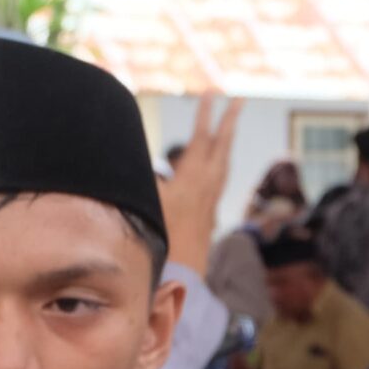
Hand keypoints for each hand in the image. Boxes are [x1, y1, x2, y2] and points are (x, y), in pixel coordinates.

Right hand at [159, 97, 242, 276]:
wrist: (183, 276)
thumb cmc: (161, 239)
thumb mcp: (147, 201)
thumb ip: (142, 175)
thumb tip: (128, 156)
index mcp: (194, 179)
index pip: (201, 138)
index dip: (206, 114)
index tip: (211, 92)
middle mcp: (208, 186)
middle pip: (222, 146)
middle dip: (230, 121)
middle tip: (240, 100)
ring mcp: (212, 200)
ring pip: (224, 163)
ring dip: (227, 142)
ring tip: (230, 128)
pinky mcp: (210, 214)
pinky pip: (219, 179)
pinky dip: (219, 163)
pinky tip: (216, 167)